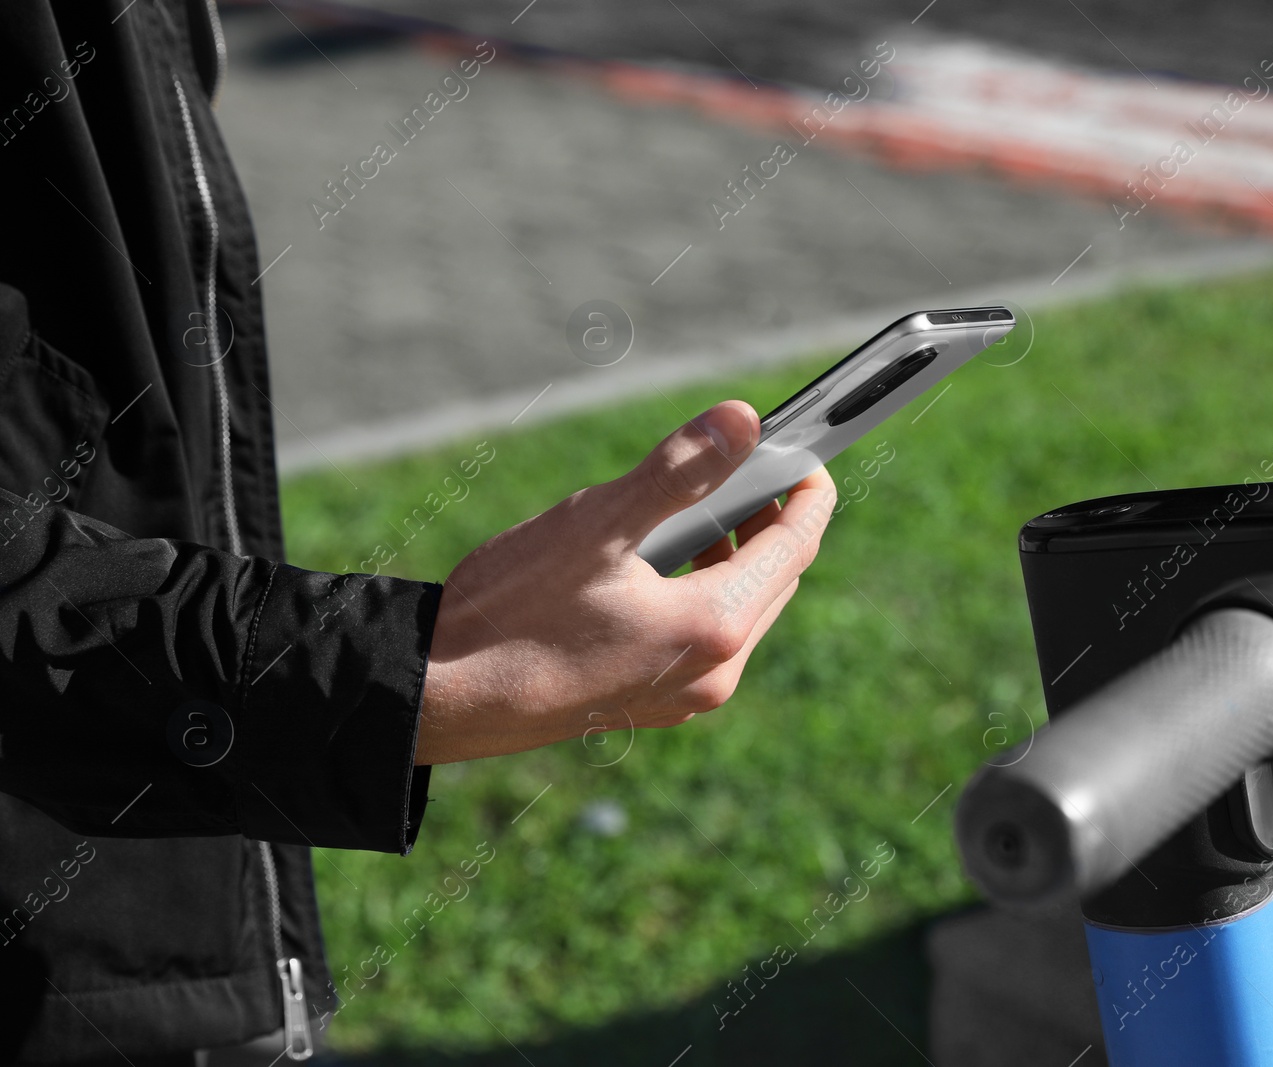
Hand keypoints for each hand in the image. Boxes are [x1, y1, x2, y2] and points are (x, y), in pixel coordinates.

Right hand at [415, 400, 835, 764]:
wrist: (443, 696)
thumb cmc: (512, 609)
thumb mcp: (598, 522)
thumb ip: (680, 471)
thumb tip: (744, 420)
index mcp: (714, 626)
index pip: (796, 546)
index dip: (808, 490)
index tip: (805, 451)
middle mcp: (713, 673)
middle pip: (776, 580)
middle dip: (771, 520)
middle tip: (747, 468)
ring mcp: (684, 697)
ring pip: (742, 612)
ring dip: (734, 556)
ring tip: (698, 508)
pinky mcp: (651, 705)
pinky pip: (704, 640)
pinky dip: (702, 592)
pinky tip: (657, 563)